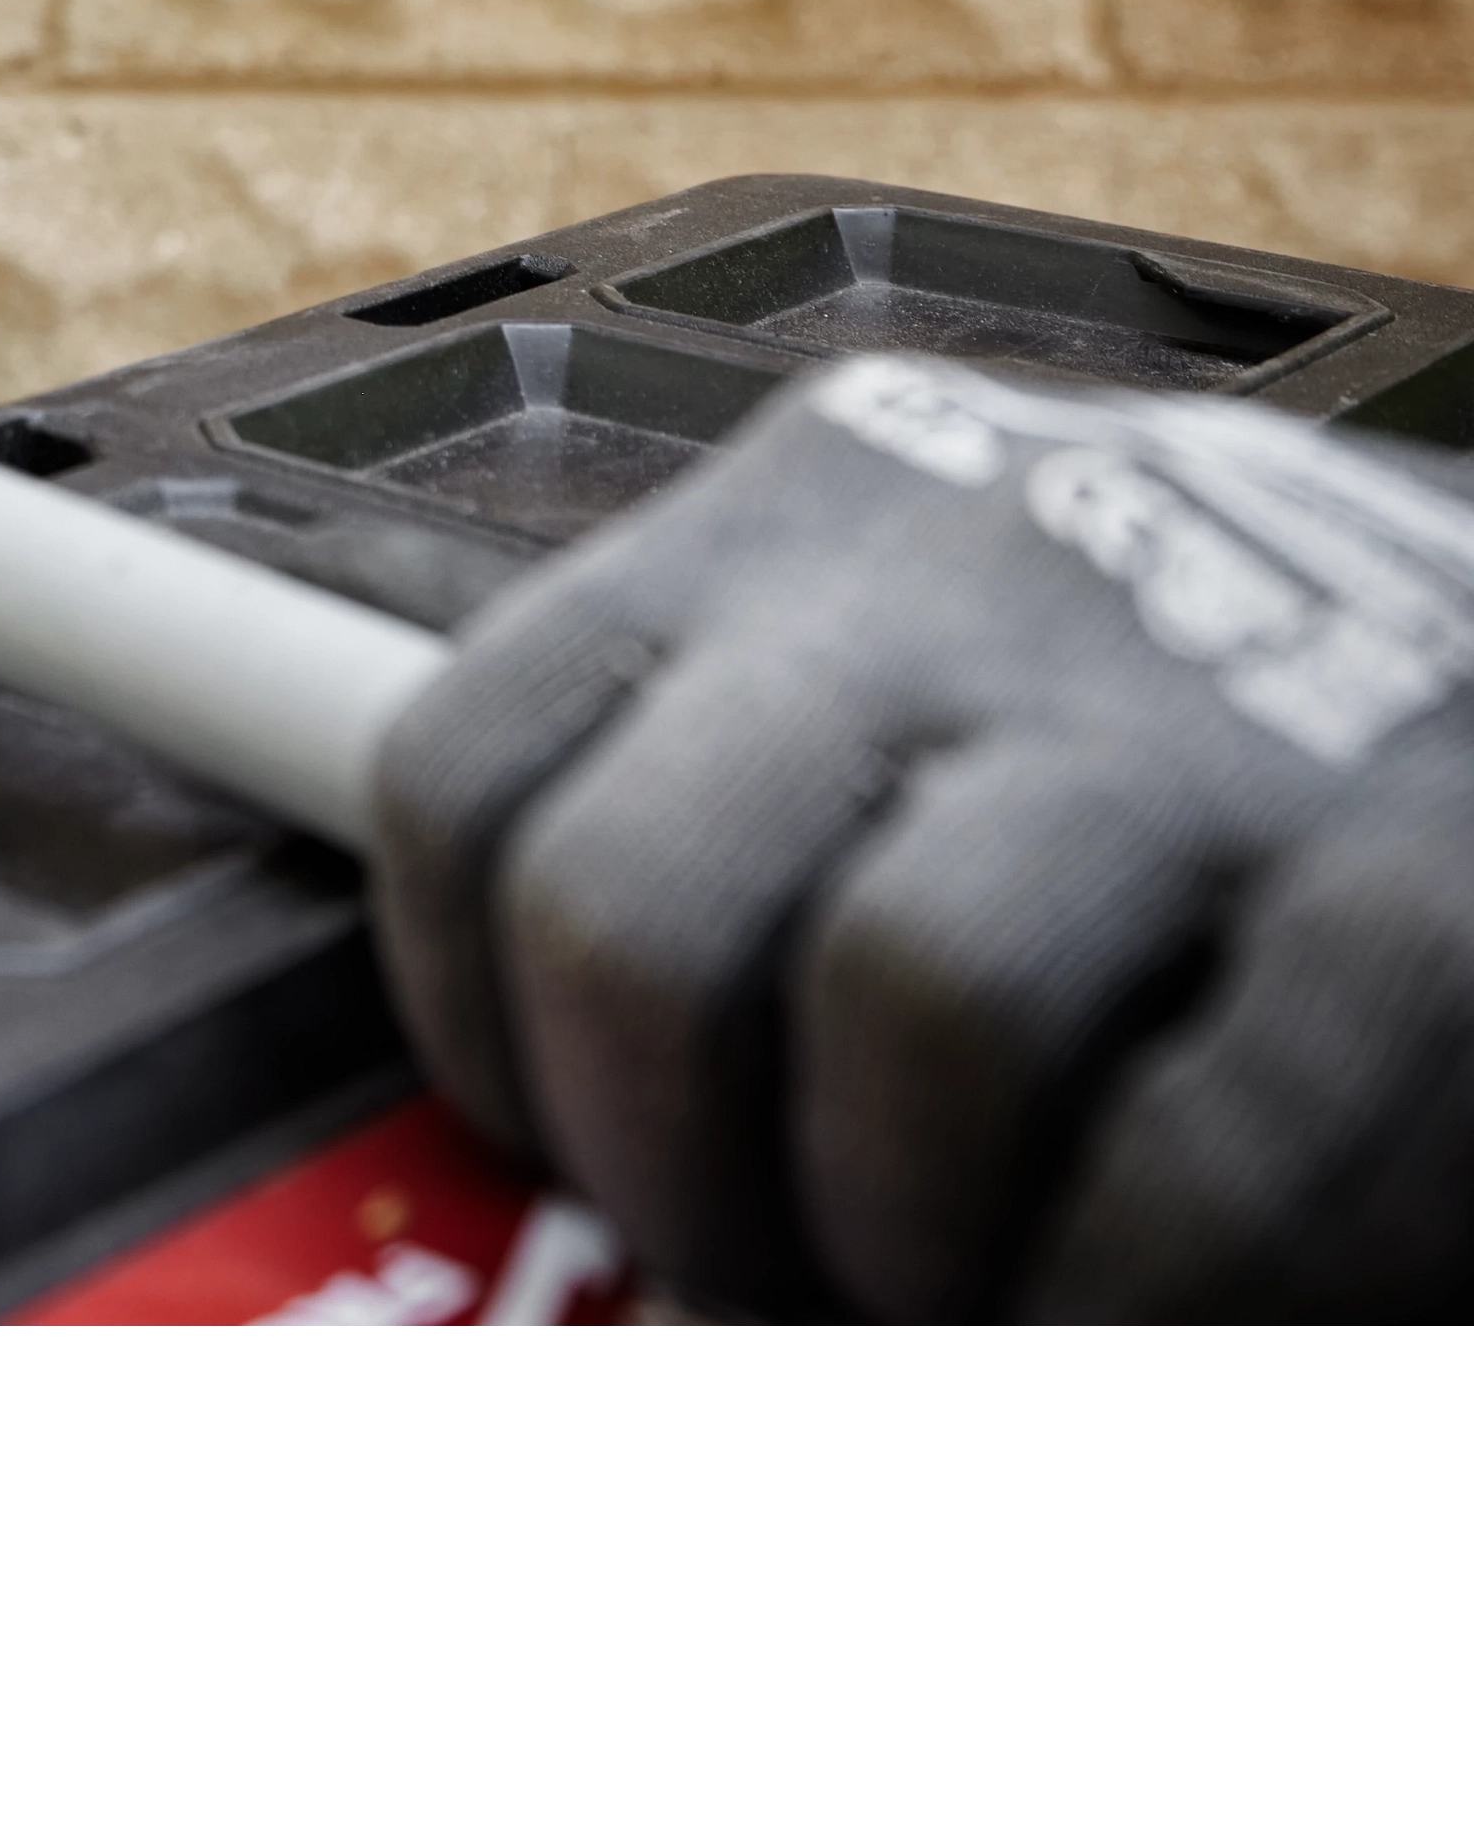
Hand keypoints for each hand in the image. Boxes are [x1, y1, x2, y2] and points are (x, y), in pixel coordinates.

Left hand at [373, 356, 1473, 1322]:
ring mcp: (1203, 705)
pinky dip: (1127, 1307)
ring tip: (959, 1292)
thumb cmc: (1198, 747)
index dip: (479, 1032)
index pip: (466, 772)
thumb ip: (740, 837)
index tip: (563, 1154)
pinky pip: (1195, 1164)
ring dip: (901, 1239)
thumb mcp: (931, 697)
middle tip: (751, 1265)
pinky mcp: (1421, 877)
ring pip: (906, 1006)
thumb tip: (563, 1109)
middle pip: (629, 908)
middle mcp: (961, 572)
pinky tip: (1119, 1315)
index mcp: (797, 529)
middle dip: (660, 1167)